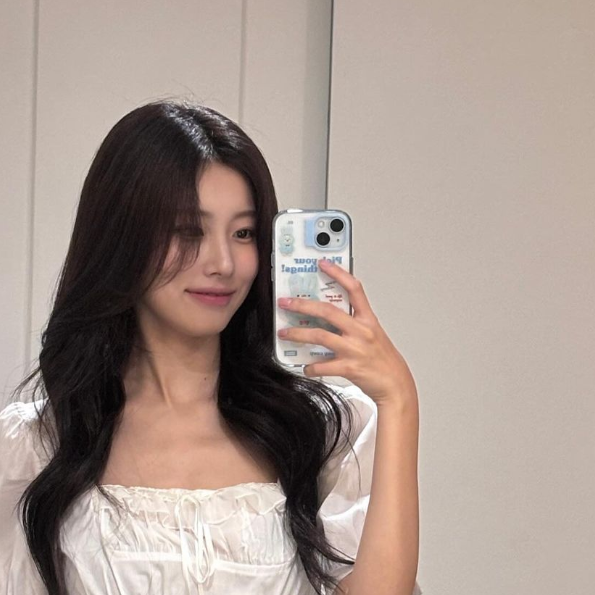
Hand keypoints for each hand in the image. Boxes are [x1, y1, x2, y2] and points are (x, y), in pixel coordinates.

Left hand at [276, 258, 417, 407]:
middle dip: (303, 305)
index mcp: (368, 320)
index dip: (338, 274)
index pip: (355, 289)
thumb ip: (353, 323)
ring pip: (320, 336)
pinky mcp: (349, 368)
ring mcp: (355, 349)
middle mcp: (361, 331)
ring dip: (298, 334)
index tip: (323, 264)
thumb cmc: (383, 359)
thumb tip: (326, 317)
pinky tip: (305, 366)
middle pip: (328, 311)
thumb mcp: (373, 334)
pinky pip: (322, 366)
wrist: (395, 385)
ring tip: (284, 333)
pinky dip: (310, 366)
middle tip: (286, 303)